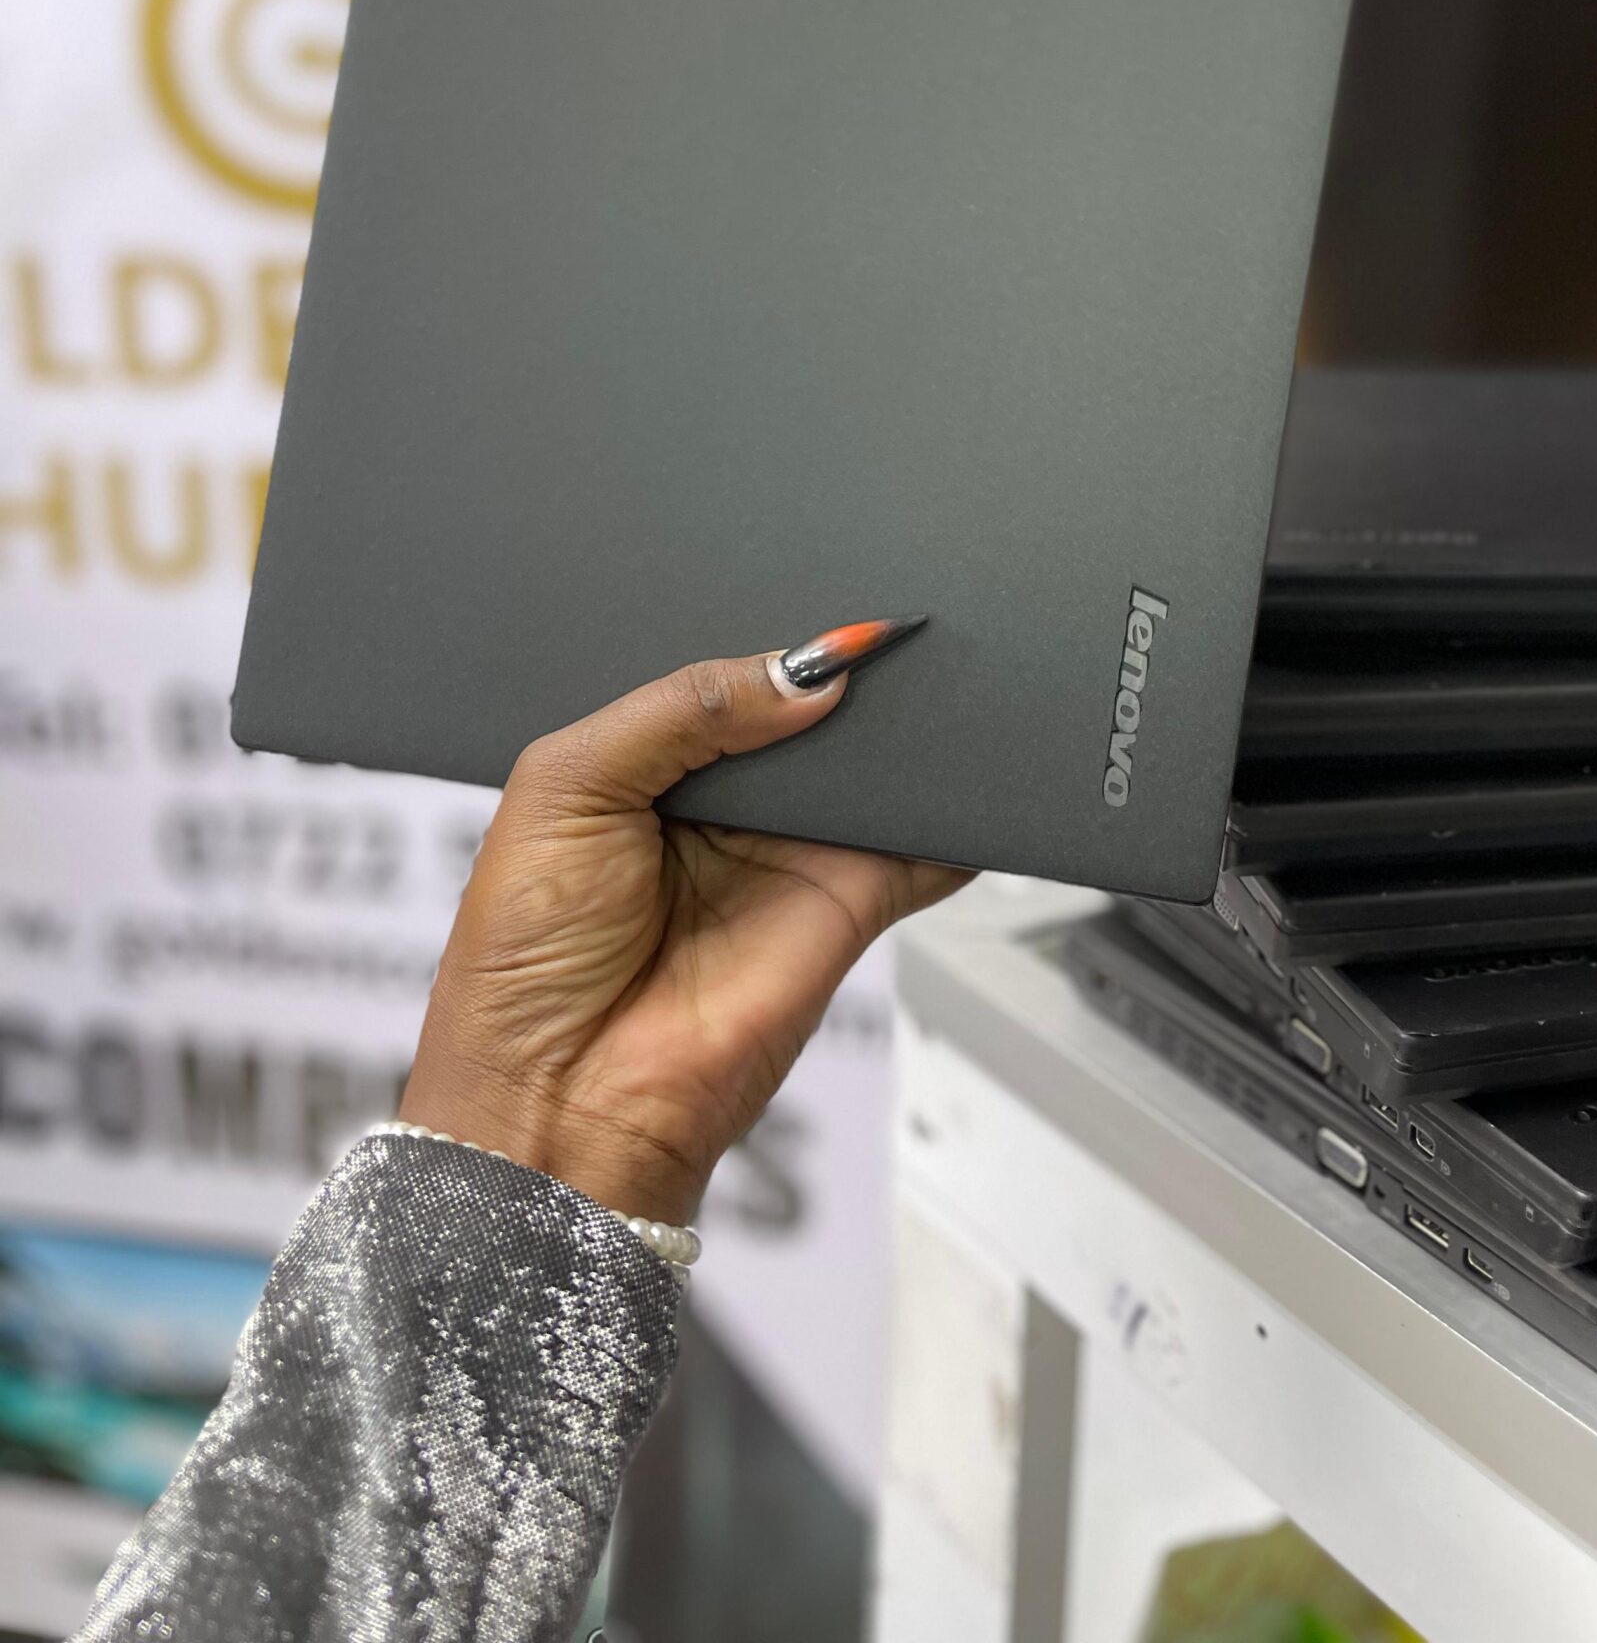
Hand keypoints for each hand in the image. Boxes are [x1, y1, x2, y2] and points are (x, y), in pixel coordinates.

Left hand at [400, 635, 966, 1222]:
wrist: (559, 1101)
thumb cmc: (523, 959)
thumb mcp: (567, 784)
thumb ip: (682, 709)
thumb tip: (801, 673)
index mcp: (646, 758)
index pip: (729, 674)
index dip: (770, 643)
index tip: (816, 618)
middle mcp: (726, 799)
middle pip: (808, 709)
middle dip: (841, 674)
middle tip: (875, 640)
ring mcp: (792, 849)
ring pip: (870, 763)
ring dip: (897, 730)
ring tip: (908, 692)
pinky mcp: (852, 900)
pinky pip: (923, 844)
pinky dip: (951, 811)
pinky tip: (951, 770)